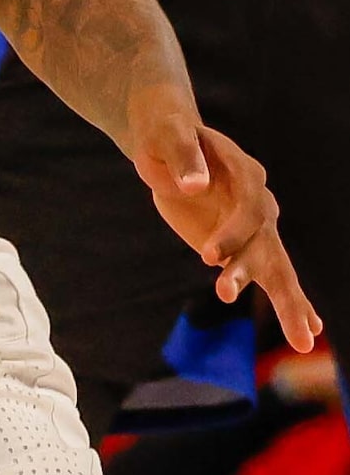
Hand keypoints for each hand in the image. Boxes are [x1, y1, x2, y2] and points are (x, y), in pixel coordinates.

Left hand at [131, 98, 321, 353]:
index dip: (233, 235)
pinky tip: (308, 331)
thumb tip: (192, 186)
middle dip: (279, 286)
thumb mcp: (168, 136)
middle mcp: (260, 204)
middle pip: (273, 247)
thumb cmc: (167, 134)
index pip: (248, 211)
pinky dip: (289, 302)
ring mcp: (257, 227)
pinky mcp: (244, 244)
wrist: (172, 141)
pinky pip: (269, 275)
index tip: (208, 257)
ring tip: (304, 341)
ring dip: (289, 304)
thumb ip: (183, 157)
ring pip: (278, 269)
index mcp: (246, 174)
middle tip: (288, 324)